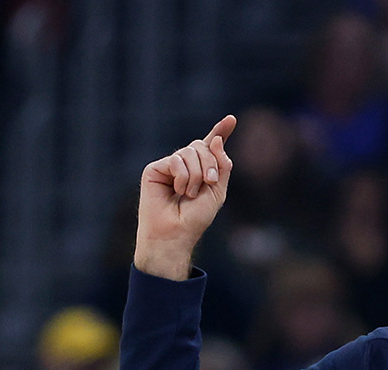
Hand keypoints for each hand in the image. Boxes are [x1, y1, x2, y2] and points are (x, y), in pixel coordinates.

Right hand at [134, 115, 236, 279]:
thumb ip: (221, 166)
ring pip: (190, 150)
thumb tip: (215, 139)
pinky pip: (176, 159)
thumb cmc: (195, 218)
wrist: (176, 233)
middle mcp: (185, 165)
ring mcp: (170, 165)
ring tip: (189, 193)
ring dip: (197, 174)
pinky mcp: (155, 168)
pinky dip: (182, 176)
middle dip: (211, 164)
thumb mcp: (217, 191)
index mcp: (202, 170)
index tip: (232, 119)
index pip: (212, 146)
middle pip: (203, 145)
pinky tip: (177, 190)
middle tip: (209, 183)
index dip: (221, 131)